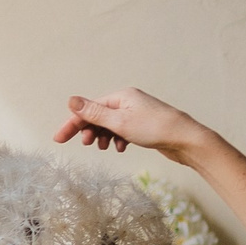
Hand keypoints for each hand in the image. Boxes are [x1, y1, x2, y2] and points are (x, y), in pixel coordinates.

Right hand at [52, 86, 203, 160]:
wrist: (186, 140)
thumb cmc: (155, 129)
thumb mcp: (120, 122)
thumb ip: (94, 113)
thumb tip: (71, 99)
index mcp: (121, 96)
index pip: (89, 108)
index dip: (73, 123)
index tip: (58, 139)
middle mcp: (128, 101)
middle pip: (99, 115)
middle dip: (89, 130)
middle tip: (85, 145)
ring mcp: (137, 113)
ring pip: (110, 125)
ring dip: (103, 136)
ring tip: (105, 147)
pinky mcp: (144, 125)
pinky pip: (122, 131)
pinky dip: (118, 139)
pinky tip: (121, 148)